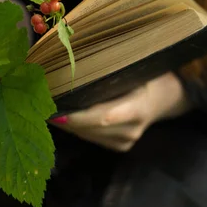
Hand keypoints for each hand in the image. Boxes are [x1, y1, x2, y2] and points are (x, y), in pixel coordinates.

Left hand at [50, 72, 190, 151]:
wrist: (165, 98)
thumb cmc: (147, 75)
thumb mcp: (135, 68)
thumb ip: (111, 70)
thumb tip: (77, 60)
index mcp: (139, 106)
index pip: (105, 116)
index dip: (79, 117)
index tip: (56, 112)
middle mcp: (133, 128)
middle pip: (92, 128)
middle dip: (66, 119)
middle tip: (41, 107)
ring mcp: (127, 141)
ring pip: (89, 135)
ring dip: (67, 125)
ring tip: (46, 110)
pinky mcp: (121, 147)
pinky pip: (92, 139)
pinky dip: (76, 129)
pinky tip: (62, 118)